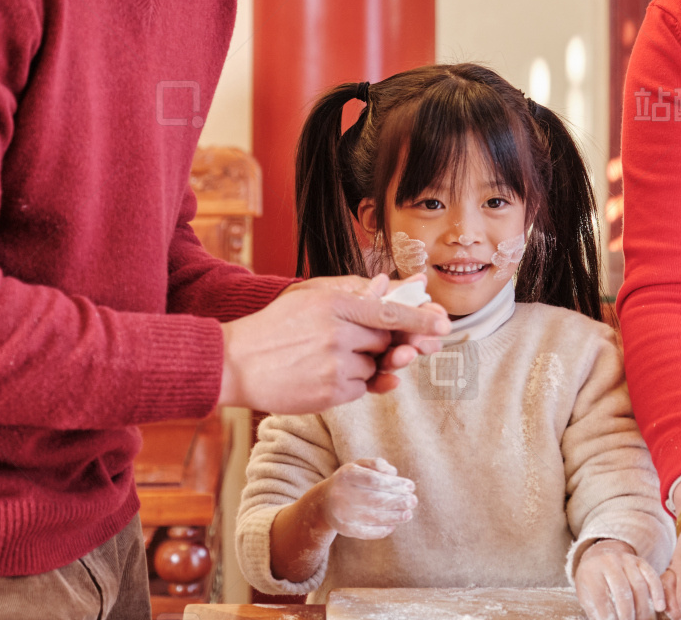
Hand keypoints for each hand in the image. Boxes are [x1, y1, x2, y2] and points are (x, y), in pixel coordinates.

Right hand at [218, 274, 449, 412]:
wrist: (237, 364)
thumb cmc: (274, 326)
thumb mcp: (309, 296)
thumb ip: (350, 291)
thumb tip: (387, 285)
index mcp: (335, 304)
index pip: (389, 310)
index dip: (419, 316)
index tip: (443, 322)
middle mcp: (339, 334)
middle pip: (386, 340)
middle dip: (382, 342)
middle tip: (360, 341)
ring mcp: (336, 366)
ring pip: (375, 366)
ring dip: (362, 363)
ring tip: (326, 357)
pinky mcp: (331, 393)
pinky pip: (362, 388)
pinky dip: (351, 383)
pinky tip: (322, 373)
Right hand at [318, 458, 417, 538]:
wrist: (324, 502)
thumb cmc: (350, 480)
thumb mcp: (359, 466)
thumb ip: (376, 464)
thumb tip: (393, 473)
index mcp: (347, 475)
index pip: (374, 480)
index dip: (395, 484)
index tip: (411, 486)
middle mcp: (341, 494)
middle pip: (376, 500)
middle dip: (398, 501)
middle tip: (413, 501)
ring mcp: (342, 513)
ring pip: (373, 517)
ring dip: (394, 516)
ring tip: (408, 514)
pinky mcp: (344, 529)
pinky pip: (367, 532)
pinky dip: (382, 529)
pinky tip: (394, 524)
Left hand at [575, 539, 664, 619]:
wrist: (599, 557)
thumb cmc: (592, 583)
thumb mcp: (586, 595)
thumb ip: (595, 611)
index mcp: (591, 571)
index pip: (601, 597)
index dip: (608, 616)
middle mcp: (609, 562)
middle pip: (622, 590)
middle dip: (627, 613)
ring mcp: (626, 560)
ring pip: (639, 585)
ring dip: (642, 608)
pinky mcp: (640, 561)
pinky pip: (652, 577)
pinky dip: (658, 593)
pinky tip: (660, 608)